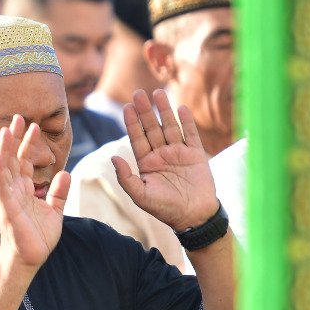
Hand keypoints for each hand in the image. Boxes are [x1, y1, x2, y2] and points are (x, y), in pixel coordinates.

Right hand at [0, 114, 69, 269]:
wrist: (30, 258)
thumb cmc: (38, 237)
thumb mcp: (55, 211)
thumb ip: (59, 192)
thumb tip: (66, 173)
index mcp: (25, 189)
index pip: (25, 161)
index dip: (28, 143)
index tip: (32, 124)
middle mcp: (15, 189)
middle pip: (13, 158)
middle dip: (15, 138)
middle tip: (18, 117)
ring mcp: (8, 197)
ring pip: (5, 167)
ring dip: (5, 148)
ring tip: (7, 129)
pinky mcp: (6, 206)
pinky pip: (0, 185)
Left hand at [114, 89, 219, 231]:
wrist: (193, 216)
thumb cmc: (165, 208)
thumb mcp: (141, 195)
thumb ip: (126, 177)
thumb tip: (114, 158)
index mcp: (146, 163)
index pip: (137, 138)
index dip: (132, 123)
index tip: (126, 107)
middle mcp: (161, 155)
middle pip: (152, 128)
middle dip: (145, 111)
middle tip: (138, 93)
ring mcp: (179, 153)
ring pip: (170, 127)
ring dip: (164, 110)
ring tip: (158, 93)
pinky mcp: (196, 155)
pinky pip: (191, 135)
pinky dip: (187, 122)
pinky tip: (181, 108)